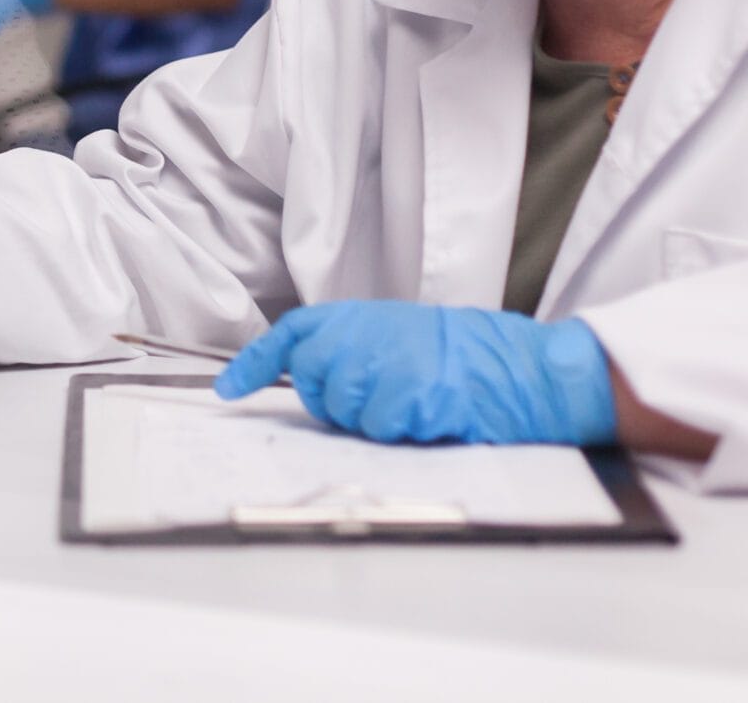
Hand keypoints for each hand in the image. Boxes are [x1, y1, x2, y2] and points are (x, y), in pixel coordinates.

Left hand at [214, 301, 618, 445]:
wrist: (520, 365)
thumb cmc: (464, 353)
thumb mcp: (400, 332)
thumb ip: (352, 346)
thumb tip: (311, 374)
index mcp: (358, 317)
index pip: (289, 336)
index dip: (253, 364)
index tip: (227, 390)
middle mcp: (361, 336)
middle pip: (311, 383)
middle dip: (333, 399)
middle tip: (380, 393)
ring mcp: (382, 366)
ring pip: (343, 413)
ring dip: (372, 418)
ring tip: (414, 398)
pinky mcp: (405, 398)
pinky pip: (380, 429)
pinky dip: (401, 430)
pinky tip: (429, 411)